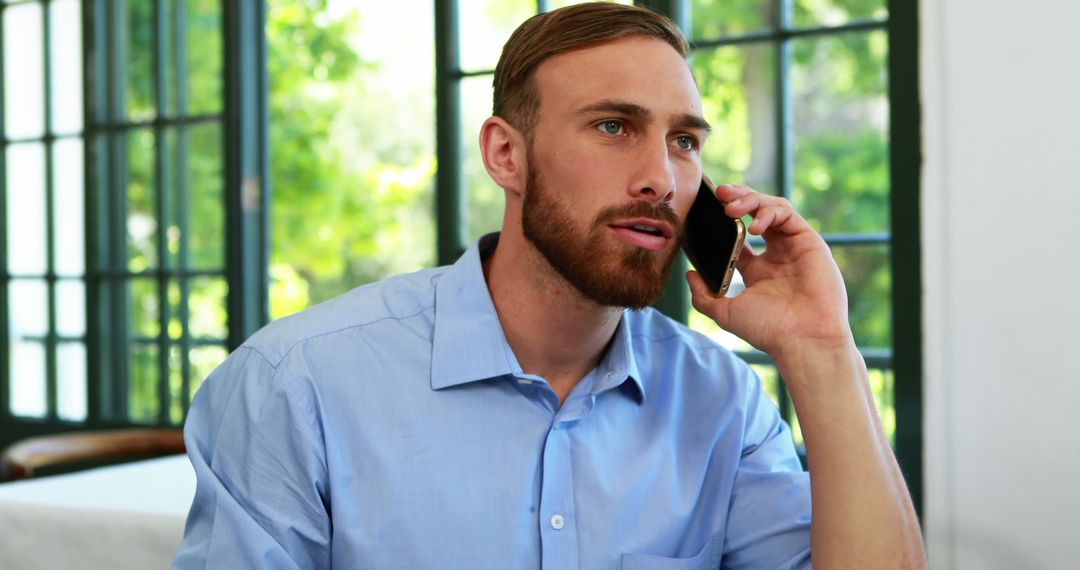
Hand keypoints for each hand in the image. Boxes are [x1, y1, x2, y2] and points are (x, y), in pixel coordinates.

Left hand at [686, 184, 852, 358]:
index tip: (703, 211)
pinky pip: (788, 214)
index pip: (739, 234)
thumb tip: (689, 274)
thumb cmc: (769, 330)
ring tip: (730, 208)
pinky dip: (769, 212)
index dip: (722, 220)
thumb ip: (704, 295)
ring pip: (773, 207)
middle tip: (718, 194)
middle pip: (756, 214)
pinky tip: (755, 225)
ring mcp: (794, 246)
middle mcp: (777, 255)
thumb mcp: (726, 312)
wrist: (802, 339)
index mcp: (758, 270)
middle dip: (737, 199)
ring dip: (750, 200)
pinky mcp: (810, 241)